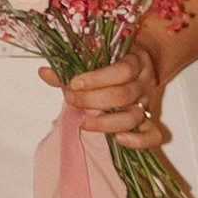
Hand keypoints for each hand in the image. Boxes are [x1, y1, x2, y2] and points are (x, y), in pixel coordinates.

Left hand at [48, 46, 169, 150]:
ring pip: (134, 117)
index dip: (97, 79)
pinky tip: (118, 140)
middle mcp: (143, 83)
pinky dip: (138, 141)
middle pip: (124, 95)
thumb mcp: (96, 56)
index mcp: (134, 61)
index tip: (73, 83)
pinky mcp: (149, 120)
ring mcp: (147, 103)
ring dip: (106, 123)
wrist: (141, 60)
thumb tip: (44, 73)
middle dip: (92, 100)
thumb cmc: (112, 59)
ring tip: (83, 123)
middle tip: (71, 99)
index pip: (122, 70)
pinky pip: (153, 135)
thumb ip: (71, 66)